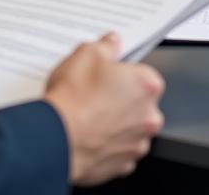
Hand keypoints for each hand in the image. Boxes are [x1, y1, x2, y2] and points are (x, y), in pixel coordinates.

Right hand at [45, 32, 164, 186]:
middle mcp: (150, 117)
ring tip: (87, 113)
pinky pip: (118, 148)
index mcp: (147, 85)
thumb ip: (106, 46)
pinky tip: (88, 132)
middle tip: (95, 91)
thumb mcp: (87, 53)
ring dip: (115, 121)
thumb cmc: (74, 98)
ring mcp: (137, 144)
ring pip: (129, 127)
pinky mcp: (123, 165)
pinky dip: (106, 142)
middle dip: (121, 96)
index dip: (123, 71)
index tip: (108, 71)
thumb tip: (112, 43)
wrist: (58, 137)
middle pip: (139, 101)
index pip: (143, 73)